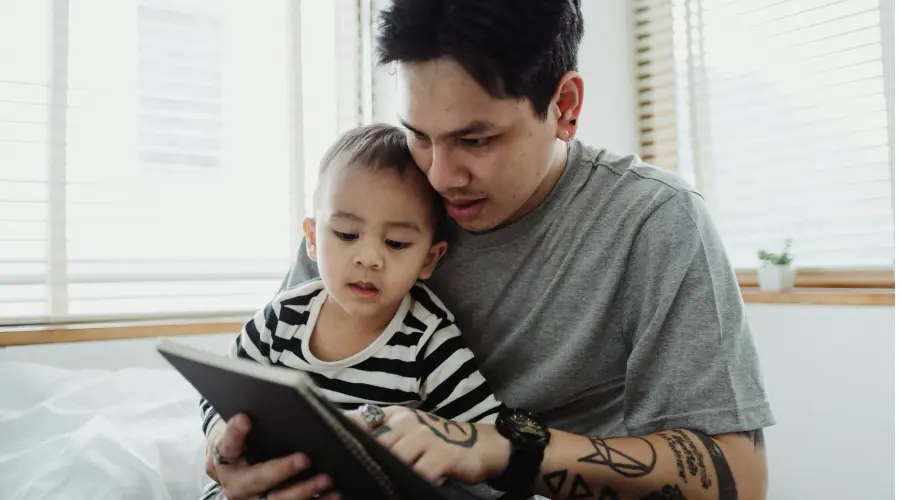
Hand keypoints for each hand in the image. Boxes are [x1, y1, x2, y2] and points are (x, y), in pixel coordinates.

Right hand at [205, 414, 340, 499]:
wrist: (239, 464)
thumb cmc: (249, 439)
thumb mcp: (247, 427)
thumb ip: (259, 417)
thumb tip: (289, 402)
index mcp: (226, 458)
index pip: (228, 444)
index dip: (235, 432)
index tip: (245, 418)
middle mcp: (236, 484)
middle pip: (257, 480)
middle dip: (281, 470)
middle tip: (305, 458)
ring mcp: (253, 499)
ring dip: (304, 490)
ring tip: (326, 478)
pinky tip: (334, 493)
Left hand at [345, 406, 508, 484]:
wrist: (480, 446)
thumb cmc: (439, 443)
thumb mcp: (410, 432)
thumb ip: (386, 436)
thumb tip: (354, 448)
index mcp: (397, 416)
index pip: (363, 419)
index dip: (345, 431)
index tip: (328, 445)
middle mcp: (408, 422)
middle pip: (375, 442)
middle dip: (362, 460)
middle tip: (347, 476)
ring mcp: (425, 438)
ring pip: (394, 458)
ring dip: (384, 474)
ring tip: (373, 484)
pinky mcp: (440, 455)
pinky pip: (419, 472)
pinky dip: (409, 481)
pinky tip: (401, 488)